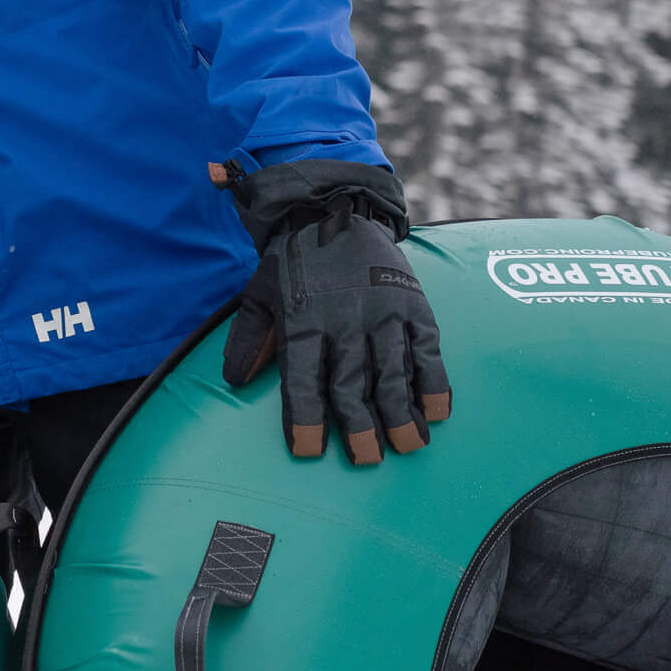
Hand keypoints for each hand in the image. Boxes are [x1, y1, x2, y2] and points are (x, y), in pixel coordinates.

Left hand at [215, 160, 452, 463]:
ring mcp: (383, 314)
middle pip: (351, 384)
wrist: (333, 210)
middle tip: (365, 459)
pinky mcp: (414, 307)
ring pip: (393, 373)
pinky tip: (436, 413)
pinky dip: (434, 383)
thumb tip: (235, 381)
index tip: (307, 450)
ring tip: (406, 447)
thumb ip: (250, 338)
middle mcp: (344, 321)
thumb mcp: (259, 293)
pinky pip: (428, 351)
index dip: (305, 417)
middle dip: (359, 427)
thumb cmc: (293, 262)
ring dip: (401, 414)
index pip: (301, 379)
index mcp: (303, 321)